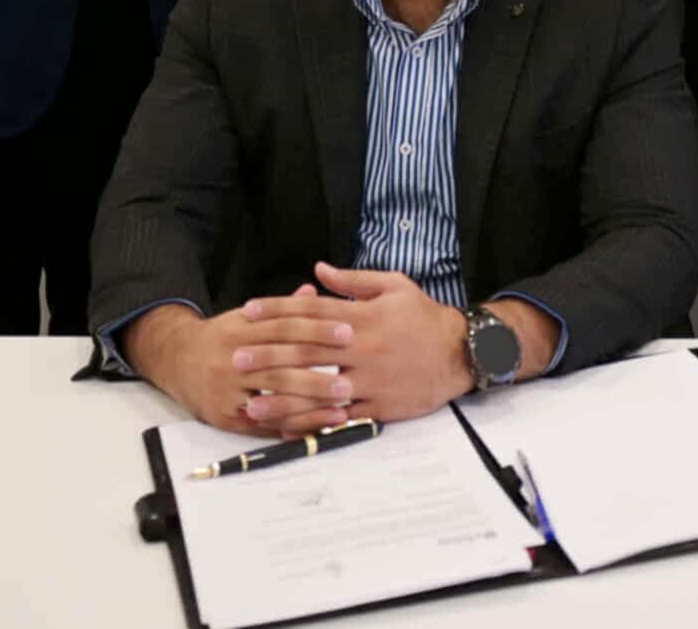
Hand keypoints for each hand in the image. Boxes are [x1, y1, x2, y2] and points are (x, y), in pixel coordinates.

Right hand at [123, 299, 356, 437]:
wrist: (176, 360)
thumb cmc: (222, 338)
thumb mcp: (244, 318)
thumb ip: (281, 309)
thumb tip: (312, 291)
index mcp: (240, 330)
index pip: (284, 328)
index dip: (317, 330)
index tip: (348, 332)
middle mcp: (231, 360)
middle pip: (280, 367)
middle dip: (317, 374)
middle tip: (350, 379)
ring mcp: (227, 391)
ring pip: (273, 398)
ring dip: (310, 404)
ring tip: (342, 406)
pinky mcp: (224, 417)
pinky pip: (262, 425)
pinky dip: (290, 425)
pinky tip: (315, 426)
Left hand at [230, 264, 472, 432]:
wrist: (460, 353)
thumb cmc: (425, 316)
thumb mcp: (395, 286)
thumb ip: (354, 280)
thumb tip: (318, 271)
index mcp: (363, 317)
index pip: (312, 312)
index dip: (277, 310)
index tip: (249, 311)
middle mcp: (362, 349)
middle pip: (307, 352)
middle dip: (269, 355)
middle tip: (237, 358)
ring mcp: (368, 380)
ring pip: (318, 390)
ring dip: (282, 397)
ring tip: (252, 402)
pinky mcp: (377, 406)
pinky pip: (339, 417)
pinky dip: (312, 423)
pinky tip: (289, 427)